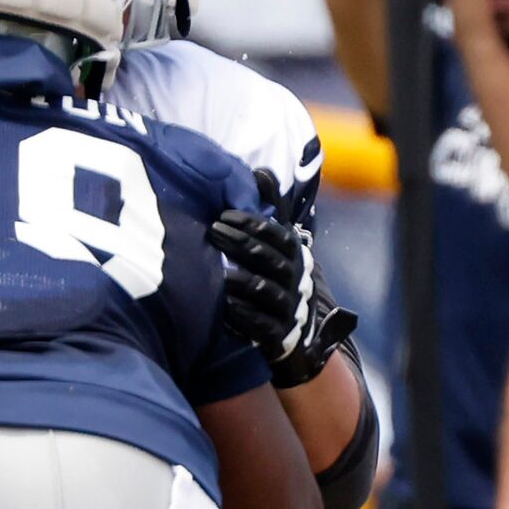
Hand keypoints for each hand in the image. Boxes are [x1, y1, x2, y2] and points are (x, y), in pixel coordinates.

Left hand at [208, 169, 314, 365]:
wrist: (295, 336)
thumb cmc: (278, 280)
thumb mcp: (278, 245)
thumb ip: (271, 210)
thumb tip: (261, 171)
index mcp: (296, 255)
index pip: (278, 235)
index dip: (253, 224)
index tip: (224, 215)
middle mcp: (296, 280)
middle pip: (269, 260)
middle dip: (241, 245)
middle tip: (212, 233)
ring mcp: (289, 309)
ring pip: (266, 291)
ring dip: (241, 281)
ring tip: (217, 273)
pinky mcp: (279, 336)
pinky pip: (261, 326)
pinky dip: (242, 316)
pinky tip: (222, 306)